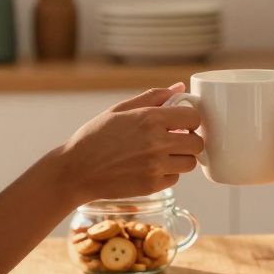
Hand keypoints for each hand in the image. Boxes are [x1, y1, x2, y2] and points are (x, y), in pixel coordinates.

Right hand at [56, 85, 204, 202]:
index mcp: (150, 119)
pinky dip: (167, 173)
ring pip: (190, 163)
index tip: (181, 122)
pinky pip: (175, 178)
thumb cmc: (95, 137)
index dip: (189, 119)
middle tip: (174, 139)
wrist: (75, 171)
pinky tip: (150, 167)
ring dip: (181, 158)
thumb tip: (179, 87)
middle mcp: (156, 143)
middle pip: (197, 143)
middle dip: (189, 140)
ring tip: (162, 154)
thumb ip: (153, 97)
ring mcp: (155, 166)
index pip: (193, 118)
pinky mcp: (152, 186)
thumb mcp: (120, 109)